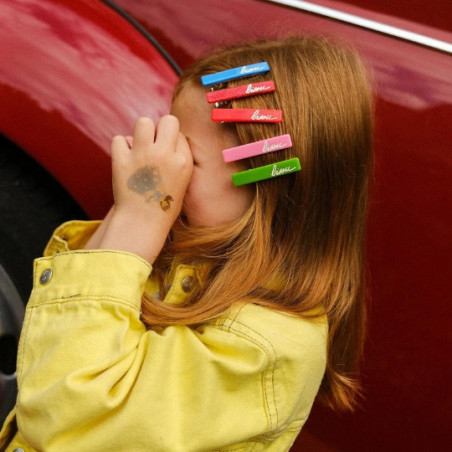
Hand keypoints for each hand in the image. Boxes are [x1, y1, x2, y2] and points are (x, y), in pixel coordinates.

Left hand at [98, 116, 192, 262]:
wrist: (142, 223)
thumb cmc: (163, 205)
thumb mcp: (182, 181)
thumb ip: (177, 158)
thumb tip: (165, 137)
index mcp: (184, 161)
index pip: (179, 134)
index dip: (171, 142)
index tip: (166, 155)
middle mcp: (165, 154)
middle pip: (167, 120)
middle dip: (160, 129)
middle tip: (153, 146)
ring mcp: (143, 155)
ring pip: (143, 122)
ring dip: (140, 132)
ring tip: (139, 148)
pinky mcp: (121, 160)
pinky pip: (119, 139)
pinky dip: (120, 147)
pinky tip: (125, 159)